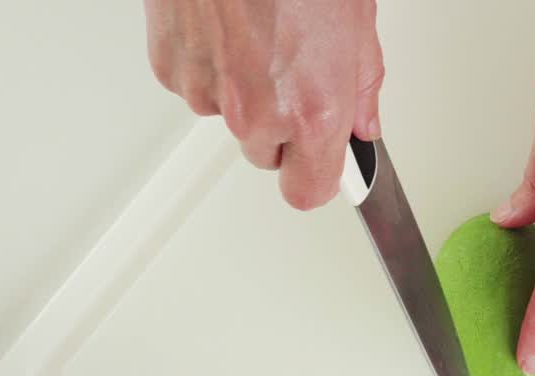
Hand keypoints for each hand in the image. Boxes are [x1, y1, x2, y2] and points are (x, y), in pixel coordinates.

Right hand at [143, 0, 384, 209]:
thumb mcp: (357, 24)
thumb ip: (362, 87)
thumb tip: (364, 122)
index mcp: (312, 110)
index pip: (307, 192)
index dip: (316, 178)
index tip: (325, 164)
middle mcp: (257, 111)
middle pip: (267, 155)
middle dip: (283, 128)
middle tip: (294, 77)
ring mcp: (209, 91)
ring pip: (231, 119)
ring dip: (244, 94)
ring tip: (259, 38)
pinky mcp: (171, 67)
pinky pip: (195, 87)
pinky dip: (209, 66)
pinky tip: (227, 28)